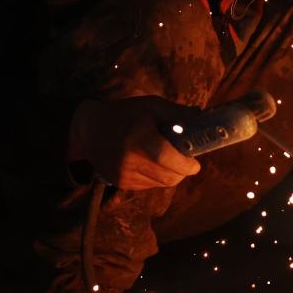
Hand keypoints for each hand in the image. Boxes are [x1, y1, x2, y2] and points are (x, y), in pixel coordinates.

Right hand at [67, 96, 201, 189]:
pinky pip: (150, 185)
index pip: (166, 157)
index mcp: (138, 138)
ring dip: (172, 174)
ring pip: (161, 183)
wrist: (90, 129)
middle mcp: (129, 160)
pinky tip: (154, 163)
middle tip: (186, 159)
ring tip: (170, 159)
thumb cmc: (126, 114)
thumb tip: (202, 118)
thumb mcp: (152, 106)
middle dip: (183, 171)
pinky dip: (159, 177)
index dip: (185, 164)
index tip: (196, 163)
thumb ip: (177, 113)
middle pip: (168, 176)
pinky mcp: (120, 183)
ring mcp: (123, 175)